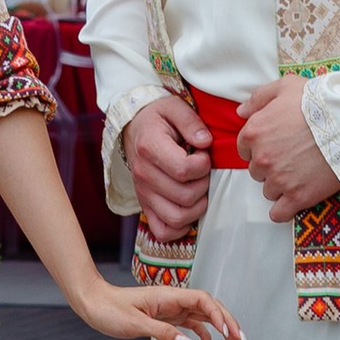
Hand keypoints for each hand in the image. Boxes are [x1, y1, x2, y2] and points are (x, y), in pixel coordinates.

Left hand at [63, 277, 243, 339]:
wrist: (93, 303)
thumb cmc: (109, 310)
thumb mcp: (134, 324)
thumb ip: (163, 333)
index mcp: (168, 295)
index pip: (202, 299)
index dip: (219, 314)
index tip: (227, 332)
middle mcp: (173, 299)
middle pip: (209, 306)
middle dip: (227, 322)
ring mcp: (171, 308)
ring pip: (203, 316)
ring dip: (220, 329)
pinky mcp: (166, 317)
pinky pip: (190, 324)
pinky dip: (203, 334)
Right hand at [125, 92, 211, 238]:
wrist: (135, 129)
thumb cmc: (159, 119)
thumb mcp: (174, 107)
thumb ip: (191, 122)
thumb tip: (205, 142)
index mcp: (150, 148)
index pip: (184, 170)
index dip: (203, 164)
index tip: (203, 154)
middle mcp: (143, 175)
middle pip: (185, 196)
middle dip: (203, 184)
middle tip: (202, 171)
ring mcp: (143, 194)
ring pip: (177, 218)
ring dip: (196, 207)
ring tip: (198, 189)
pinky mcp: (145, 207)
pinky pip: (163, 231)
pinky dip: (180, 228)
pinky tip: (189, 209)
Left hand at [238, 78, 339, 223]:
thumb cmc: (318, 102)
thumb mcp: (286, 86)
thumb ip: (258, 97)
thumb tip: (241, 111)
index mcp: (254, 132)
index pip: (244, 149)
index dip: (260, 147)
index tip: (277, 145)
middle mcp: (261, 158)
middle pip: (256, 171)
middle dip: (270, 166)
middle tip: (292, 157)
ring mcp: (278, 179)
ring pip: (268, 190)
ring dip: (280, 185)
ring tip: (301, 173)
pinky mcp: (297, 197)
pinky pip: (278, 213)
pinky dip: (283, 210)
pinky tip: (293, 200)